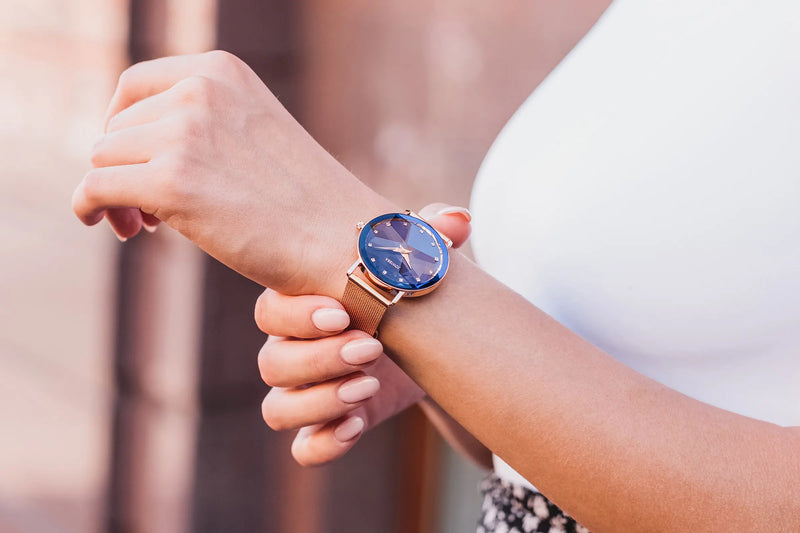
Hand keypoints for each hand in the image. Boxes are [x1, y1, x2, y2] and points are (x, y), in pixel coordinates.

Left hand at [72, 50, 394, 295]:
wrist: (343, 241)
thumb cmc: (303, 201)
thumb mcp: (252, 133)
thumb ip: (201, 122)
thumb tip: (127, 144)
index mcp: (221, 71)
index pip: (135, 86)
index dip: (124, 127)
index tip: (137, 163)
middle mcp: (199, 90)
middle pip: (116, 127)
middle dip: (124, 168)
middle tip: (146, 214)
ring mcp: (184, 134)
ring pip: (103, 159)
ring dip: (115, 195)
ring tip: (144, 228)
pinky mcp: (171, 182)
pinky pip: (95, 188)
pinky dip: (89, 208)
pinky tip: (111, 226)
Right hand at [254, 204, 470, 464]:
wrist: (433, 343)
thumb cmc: (409, 293)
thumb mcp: (420, 265)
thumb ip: (431, 238)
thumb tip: (456, 220)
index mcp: (303, 305)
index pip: (270, 310)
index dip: (297, 315)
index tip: (343, 312)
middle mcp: (294, 349)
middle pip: (272, 362)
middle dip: (319, 358)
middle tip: (370, 348)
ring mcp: (308, 392)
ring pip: (278, 408)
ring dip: (320, 400)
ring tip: (370, 385)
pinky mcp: (330, 425)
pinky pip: (303, 448)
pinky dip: (323, 442)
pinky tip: (357, 425)